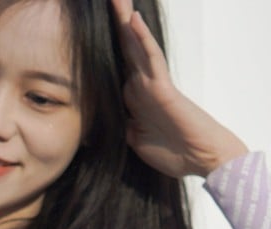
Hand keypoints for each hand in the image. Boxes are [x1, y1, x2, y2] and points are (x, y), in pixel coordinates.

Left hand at [110, 0, 247, 176]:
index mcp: (132, 97)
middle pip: (124, 49)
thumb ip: (119, 126)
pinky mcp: (163, 87)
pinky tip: (133, 20)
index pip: (113, 68)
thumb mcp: (132, 140)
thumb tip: (99, 125)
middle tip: (107, 0)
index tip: (85, 36)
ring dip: (125, 22)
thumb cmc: (170, 150)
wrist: (198, 158)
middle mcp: (141, 85)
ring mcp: (152, 83)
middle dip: (115, 26)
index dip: (101, 51)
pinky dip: (142, 40)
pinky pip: (151, 58)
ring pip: (135, 46)